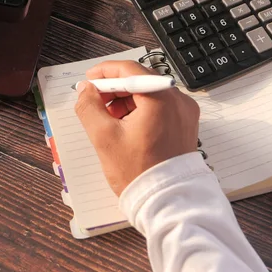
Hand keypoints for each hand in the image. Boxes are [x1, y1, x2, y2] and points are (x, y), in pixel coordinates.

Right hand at [75, 61, 199, 195]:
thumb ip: (89, 107)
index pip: (130, 70)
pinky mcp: (186, 125)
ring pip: (150, 93)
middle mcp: (179, 101)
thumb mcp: (104, 137)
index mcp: (161, 99)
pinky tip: (126, 125)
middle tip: (95, 100)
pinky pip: (161, 106)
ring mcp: (185, 113)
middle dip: (115, 87)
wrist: (167, 202)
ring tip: (109, 118)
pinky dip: (142, 109)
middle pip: (141, 80)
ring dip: (127, 99)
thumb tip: (85, 90)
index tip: (89, 80)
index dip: (105, 72)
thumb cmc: (137, 172)